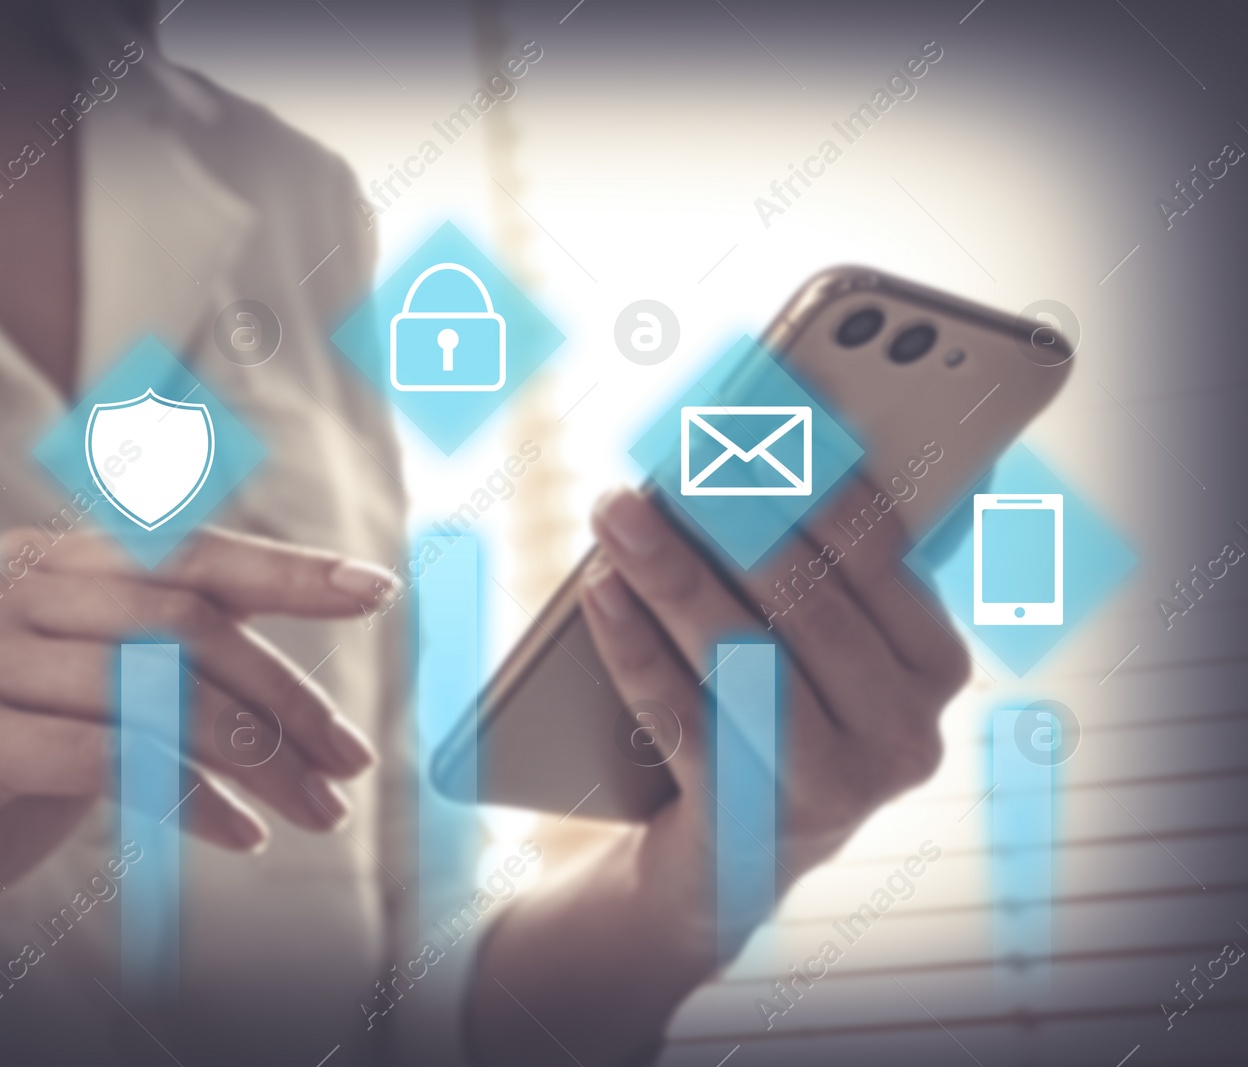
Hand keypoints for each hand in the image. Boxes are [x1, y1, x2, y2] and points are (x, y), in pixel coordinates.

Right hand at [0, 525, 393, 938]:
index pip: (188, 552)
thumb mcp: (93, 699)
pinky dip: (194, 801)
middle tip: (353, 759)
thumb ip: (166, 657)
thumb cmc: (3, 778)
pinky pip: (112, 759)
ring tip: (320, 810)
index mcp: (41, 561)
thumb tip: (292, 668)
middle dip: (288, 695)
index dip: (289, 568)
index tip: (377, 590)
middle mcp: (3, 588)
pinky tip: (242, 836)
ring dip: (261, 758)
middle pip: (188, 622)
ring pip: (159, 691)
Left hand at [470, 475, 967, 1065]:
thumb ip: (811, 567)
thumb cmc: (777, 714)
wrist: (734, 856)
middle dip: (725, 521)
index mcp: (935, 665)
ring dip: (669, 574)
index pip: (879, 552)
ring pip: (744, 657)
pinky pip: (683, 716)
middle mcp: (905, 731)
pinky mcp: (753, 821)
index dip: (808, 480)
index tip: (748, 423)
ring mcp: (835, 788)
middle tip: (666, 458)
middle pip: (807, 603)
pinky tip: (601, 591)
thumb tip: (738, 450)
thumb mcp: (818, 649)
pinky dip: (634, 645)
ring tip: (616, 513)